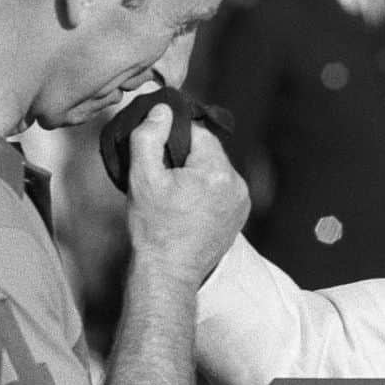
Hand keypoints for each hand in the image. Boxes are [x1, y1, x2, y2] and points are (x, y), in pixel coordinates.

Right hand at [126, 105, 249, 284]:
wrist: (168, 274)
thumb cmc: (153, 228)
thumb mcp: (142, 177)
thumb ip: (149, 137)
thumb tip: (162, 110)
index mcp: (217, 172)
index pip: (199, 133)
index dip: (175, 138)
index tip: (159, 155)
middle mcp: (237, 185)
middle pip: (209, 152)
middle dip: (186, 158)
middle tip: (163, 177)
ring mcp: (241, 202)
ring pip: (215, 172)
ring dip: (196, 176)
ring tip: (174, 195)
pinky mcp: (239, 217)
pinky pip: (221, 191)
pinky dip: (206, 193)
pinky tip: (186, 207)